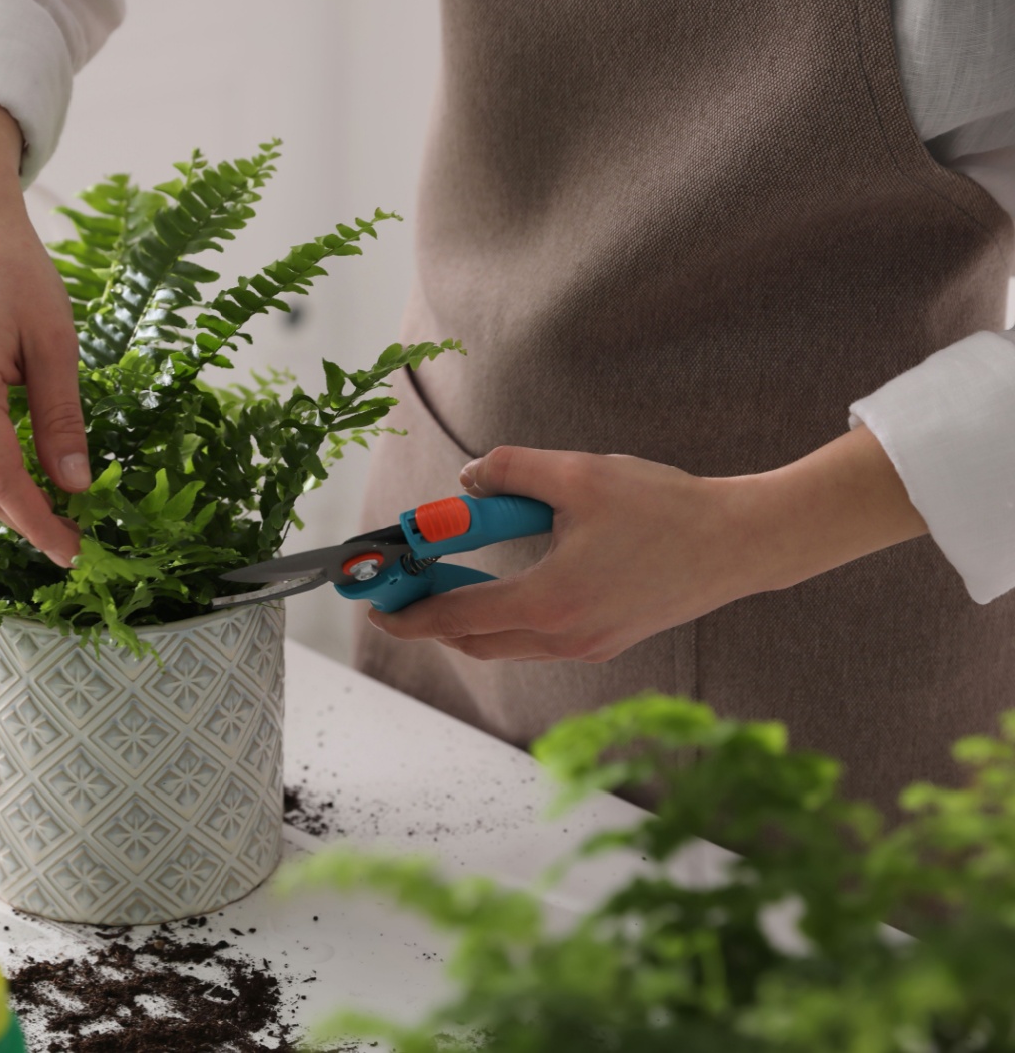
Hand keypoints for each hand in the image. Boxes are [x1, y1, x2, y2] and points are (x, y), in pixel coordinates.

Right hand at [0, 98, 86, 566]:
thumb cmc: (16, 271)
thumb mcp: (56, 343)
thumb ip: (62, 419)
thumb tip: (75, 486)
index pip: (2, 479)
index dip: (38, 522)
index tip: (73, 551)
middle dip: (25, 521)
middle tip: (74, 541)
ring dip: (7, 503)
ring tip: (57, 518)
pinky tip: (27, 482)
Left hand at [367, 427, 927, 661]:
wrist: (741, 543)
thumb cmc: (665, 507)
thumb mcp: (579, 474)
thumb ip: (512, 471)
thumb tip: (468, 478)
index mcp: (549, 602)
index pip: (455, 617)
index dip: (408, 613)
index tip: (377, 607)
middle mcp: (564, 637)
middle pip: (474, 640)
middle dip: (432, 617)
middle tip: (405, 586)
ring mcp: (588, 645)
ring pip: (506, 644)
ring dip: (471, 617)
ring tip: (448, 578)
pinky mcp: (607, 641)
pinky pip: (536, 640)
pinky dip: (507, 619)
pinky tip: (504, 583)